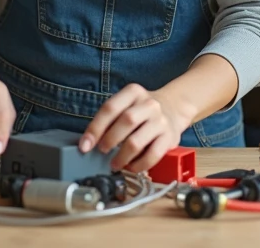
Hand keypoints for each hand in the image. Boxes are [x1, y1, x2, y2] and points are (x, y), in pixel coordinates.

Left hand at [79, 84, 193, 172]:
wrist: (173, 108)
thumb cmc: (142, 110)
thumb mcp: (127, 104)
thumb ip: (110, 119)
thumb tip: (89, 142)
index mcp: (134, 92)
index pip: (110, 108)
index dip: (95, 128)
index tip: (85, 145)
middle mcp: (149, 104)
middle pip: (125, 122)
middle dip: (109, 140)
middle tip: (102, 151)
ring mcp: (161, 121)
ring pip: (136, 142)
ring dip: (121, 157)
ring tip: (114, 164)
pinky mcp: (170, 138)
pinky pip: (152, 155)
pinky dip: (138, 165)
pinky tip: (131, 167)